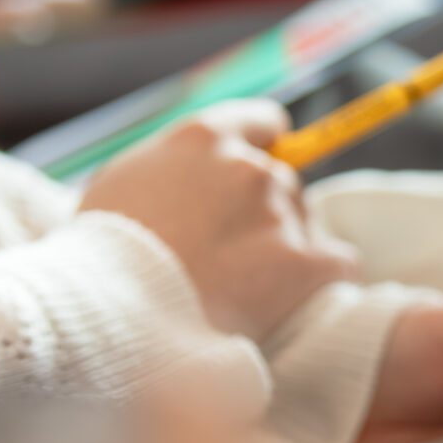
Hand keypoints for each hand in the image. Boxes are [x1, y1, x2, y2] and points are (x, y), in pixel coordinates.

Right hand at [80, 100, 356, 339]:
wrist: (116, 318)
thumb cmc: (103, 258)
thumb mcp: (122, 184)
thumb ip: (172, 167)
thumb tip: (200, 175)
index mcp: (203, 138)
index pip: (264, 124)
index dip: (264, 152)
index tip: (258, 179)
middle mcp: (248, 166)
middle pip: (284, 183)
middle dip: (265, 216)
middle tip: (231, 259)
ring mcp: (279, 213)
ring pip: (306, 226)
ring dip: (287, 251)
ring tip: (245, 289)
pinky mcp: (304, 264)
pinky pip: (339, 263)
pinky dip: (323, 279)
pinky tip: (291, 300)